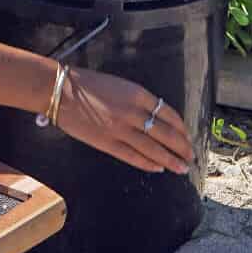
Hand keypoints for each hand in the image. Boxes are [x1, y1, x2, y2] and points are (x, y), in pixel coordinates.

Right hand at [56, 68, 194, 173]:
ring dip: (171, 160)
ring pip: (153, 149)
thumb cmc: (88, 84)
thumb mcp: (120, 85)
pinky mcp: (107, 143)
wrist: (60, 91)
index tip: (187, 137)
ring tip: (181, 167)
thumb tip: (156, 118)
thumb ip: (138, 101)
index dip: (181, 128)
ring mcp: (120, 129)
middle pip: (166, 134)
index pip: (169, 114)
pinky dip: (148, 163)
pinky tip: (158, 168)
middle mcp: (133, 112)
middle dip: (182, 148)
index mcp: (138, 94)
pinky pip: (133, 156)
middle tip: (191, 157)